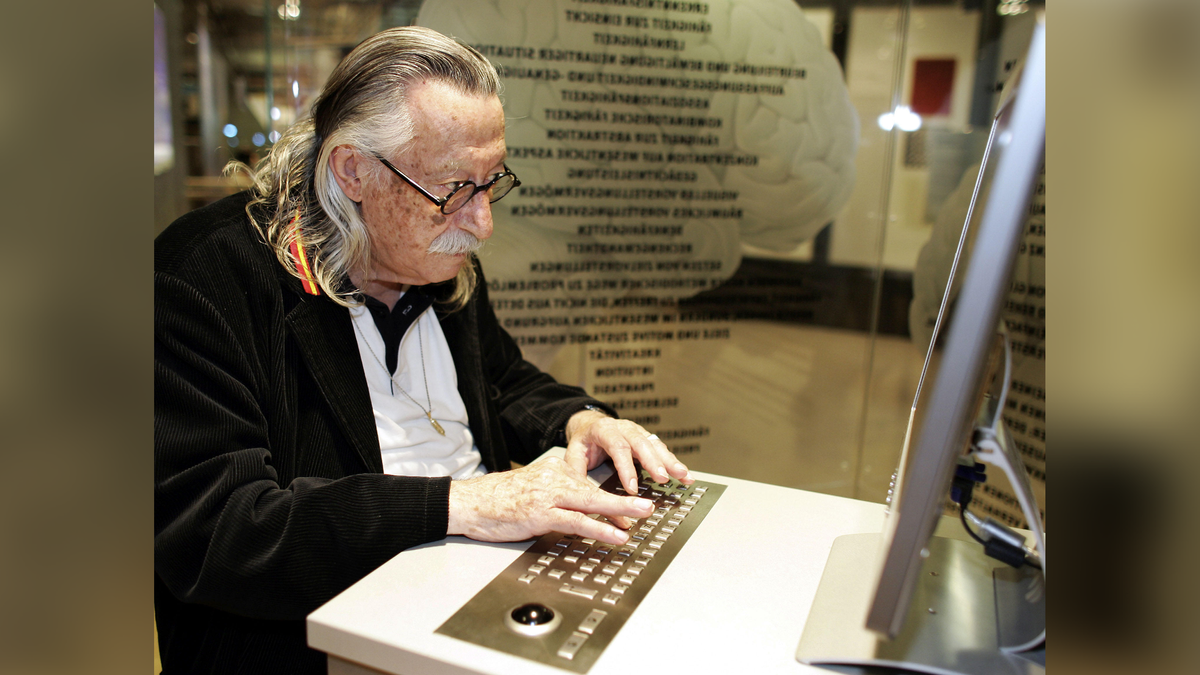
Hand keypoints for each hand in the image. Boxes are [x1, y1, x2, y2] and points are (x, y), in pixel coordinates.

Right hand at [447, 455, 654, 545]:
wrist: (469, 502)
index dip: (611, 498)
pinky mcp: (541, 513)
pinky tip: (615, 535)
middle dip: (625, 499)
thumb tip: (579, 511)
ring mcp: (548, 495)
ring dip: (620, 511)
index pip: (588, 484)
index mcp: (553, 470)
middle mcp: (554, 478)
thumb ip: (556, 497)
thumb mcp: (531, 492)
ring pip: (591, 502)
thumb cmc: (497, 501)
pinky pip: (577, 521)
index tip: (630, 507)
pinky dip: (600, 527)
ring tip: (642, 516)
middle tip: (648, 506)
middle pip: (596, 490)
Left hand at [563, 409, 692, 495]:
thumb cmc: (584, 441)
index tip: (632, 488)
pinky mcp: (647, 439)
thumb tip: (578, 492)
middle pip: (641, 443)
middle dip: (654, 462)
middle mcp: (624, 428)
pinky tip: (685, 475)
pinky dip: (674, 463)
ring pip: (656, 445)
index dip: (626, 468)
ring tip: (683, 476)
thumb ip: (576, 470)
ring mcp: (638, 432)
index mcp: (604, 430)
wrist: (591, 424)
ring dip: (671, 462)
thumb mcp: (574, 453)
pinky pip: (662, 450)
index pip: (618, 447)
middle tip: (663, 478)